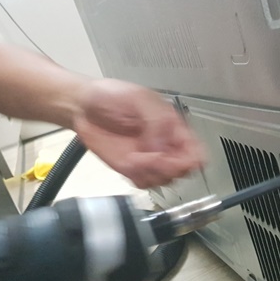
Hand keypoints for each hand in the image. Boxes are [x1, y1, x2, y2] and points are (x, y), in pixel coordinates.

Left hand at [73, 78, 204, 187]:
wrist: (83, 107)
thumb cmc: (111, 96)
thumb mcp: (139, 99)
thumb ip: (156, 122)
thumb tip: (162, 148)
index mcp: (174, 128)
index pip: (197, 151)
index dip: (192, 159)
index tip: (176, 157)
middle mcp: (166, 146)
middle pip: (184, 170)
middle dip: (170, 168)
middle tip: (153, 158)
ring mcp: (150, 160)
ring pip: (166, 180)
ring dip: (152, 173)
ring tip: (136, 158)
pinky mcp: (133, 169)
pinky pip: (146, 183)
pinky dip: (140, 178)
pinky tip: (129, 164)